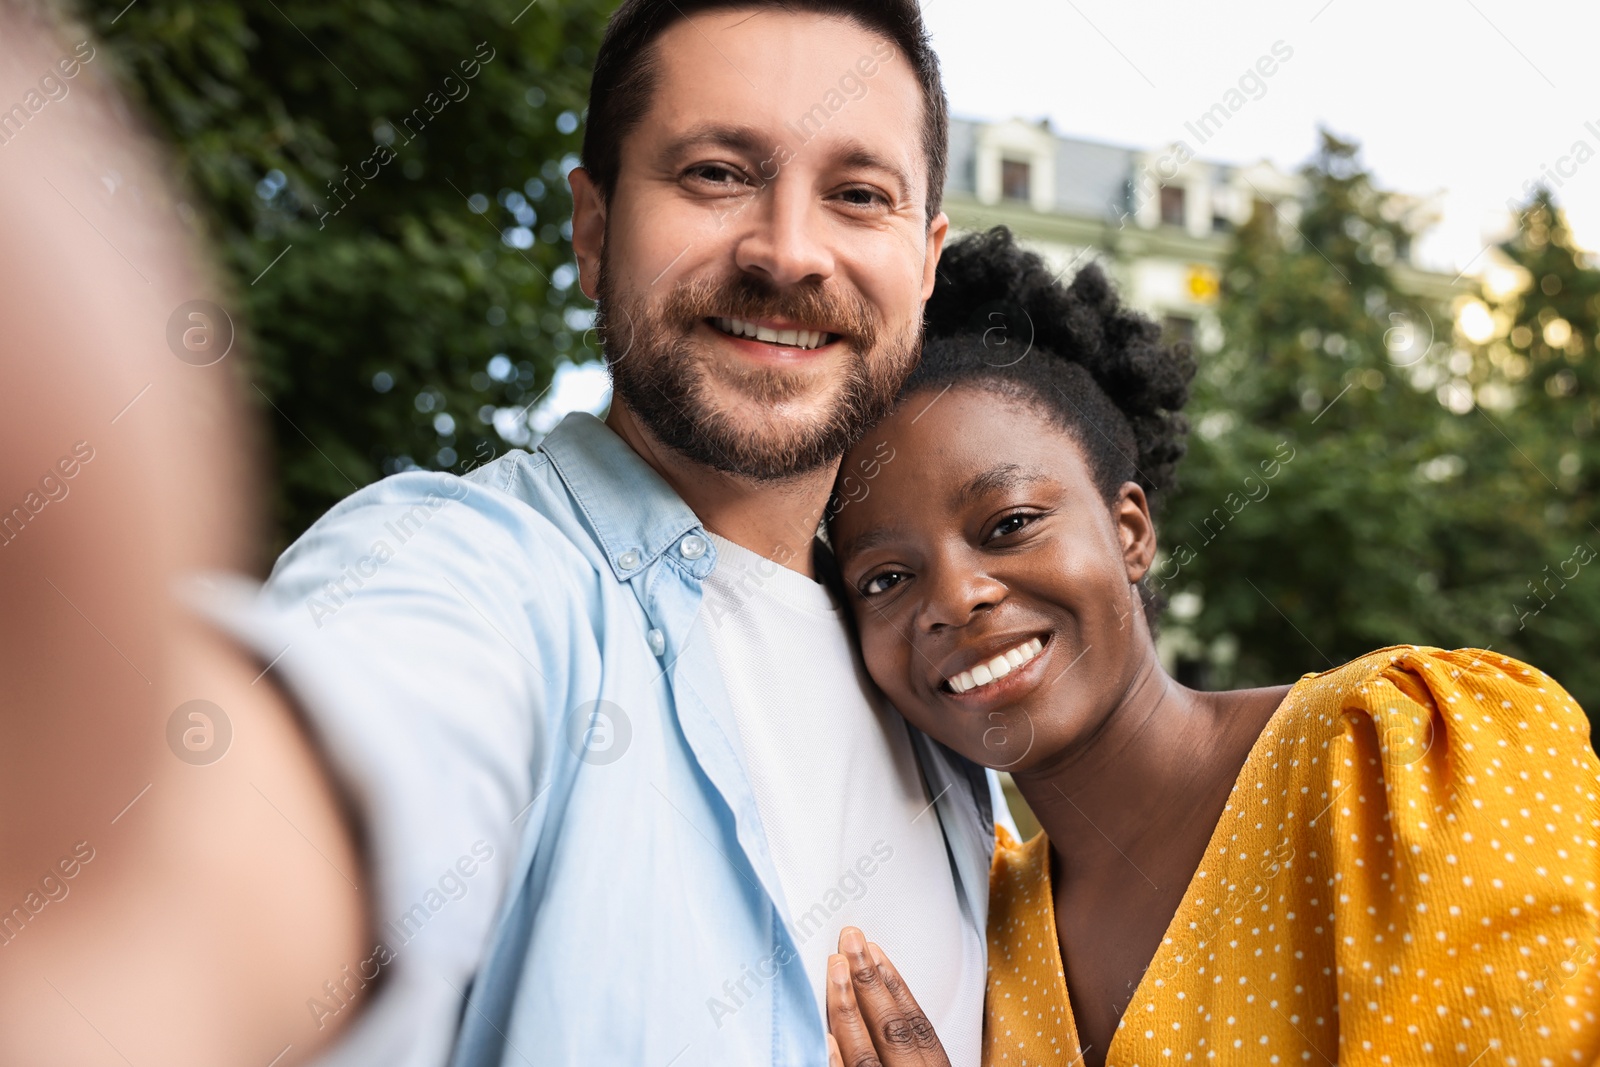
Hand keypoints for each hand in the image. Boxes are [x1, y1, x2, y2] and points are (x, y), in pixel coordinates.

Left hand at [826, 926, 950, 1066]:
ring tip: (836, 969)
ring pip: (864, 1055)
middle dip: (869, 982)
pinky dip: (835, 1063)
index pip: (918, 1026)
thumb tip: (888, 1003)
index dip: (896, 985)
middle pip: (892, 1031)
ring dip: (849, 1010)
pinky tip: (825, 1037)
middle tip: (851, 941)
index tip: (875, 949)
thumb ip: (912, 1051)